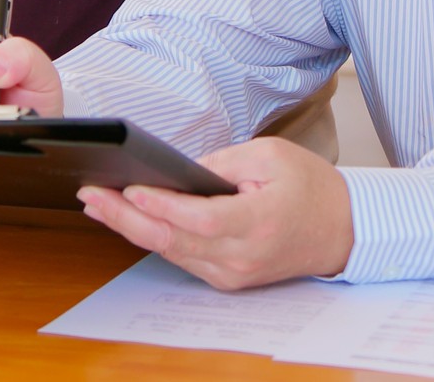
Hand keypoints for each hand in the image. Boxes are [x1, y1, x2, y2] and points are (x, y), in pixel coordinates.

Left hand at [77, 137, 354, 290]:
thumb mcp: (270, 155)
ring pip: (171, 252)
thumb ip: (221, 163)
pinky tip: (127, 220)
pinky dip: (152, 238)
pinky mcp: (227, 279)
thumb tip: (174, 172)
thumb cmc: (310, 187)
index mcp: (259, 222)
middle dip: (126, 218)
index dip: (164, 206)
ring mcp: (233, 273)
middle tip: (91, 196)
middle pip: (175, 240)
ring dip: (130, 228)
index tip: (131, 189)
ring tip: (96, 203)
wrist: (342, 229)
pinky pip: (182, 258)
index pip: (203, 219)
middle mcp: (243, 256)